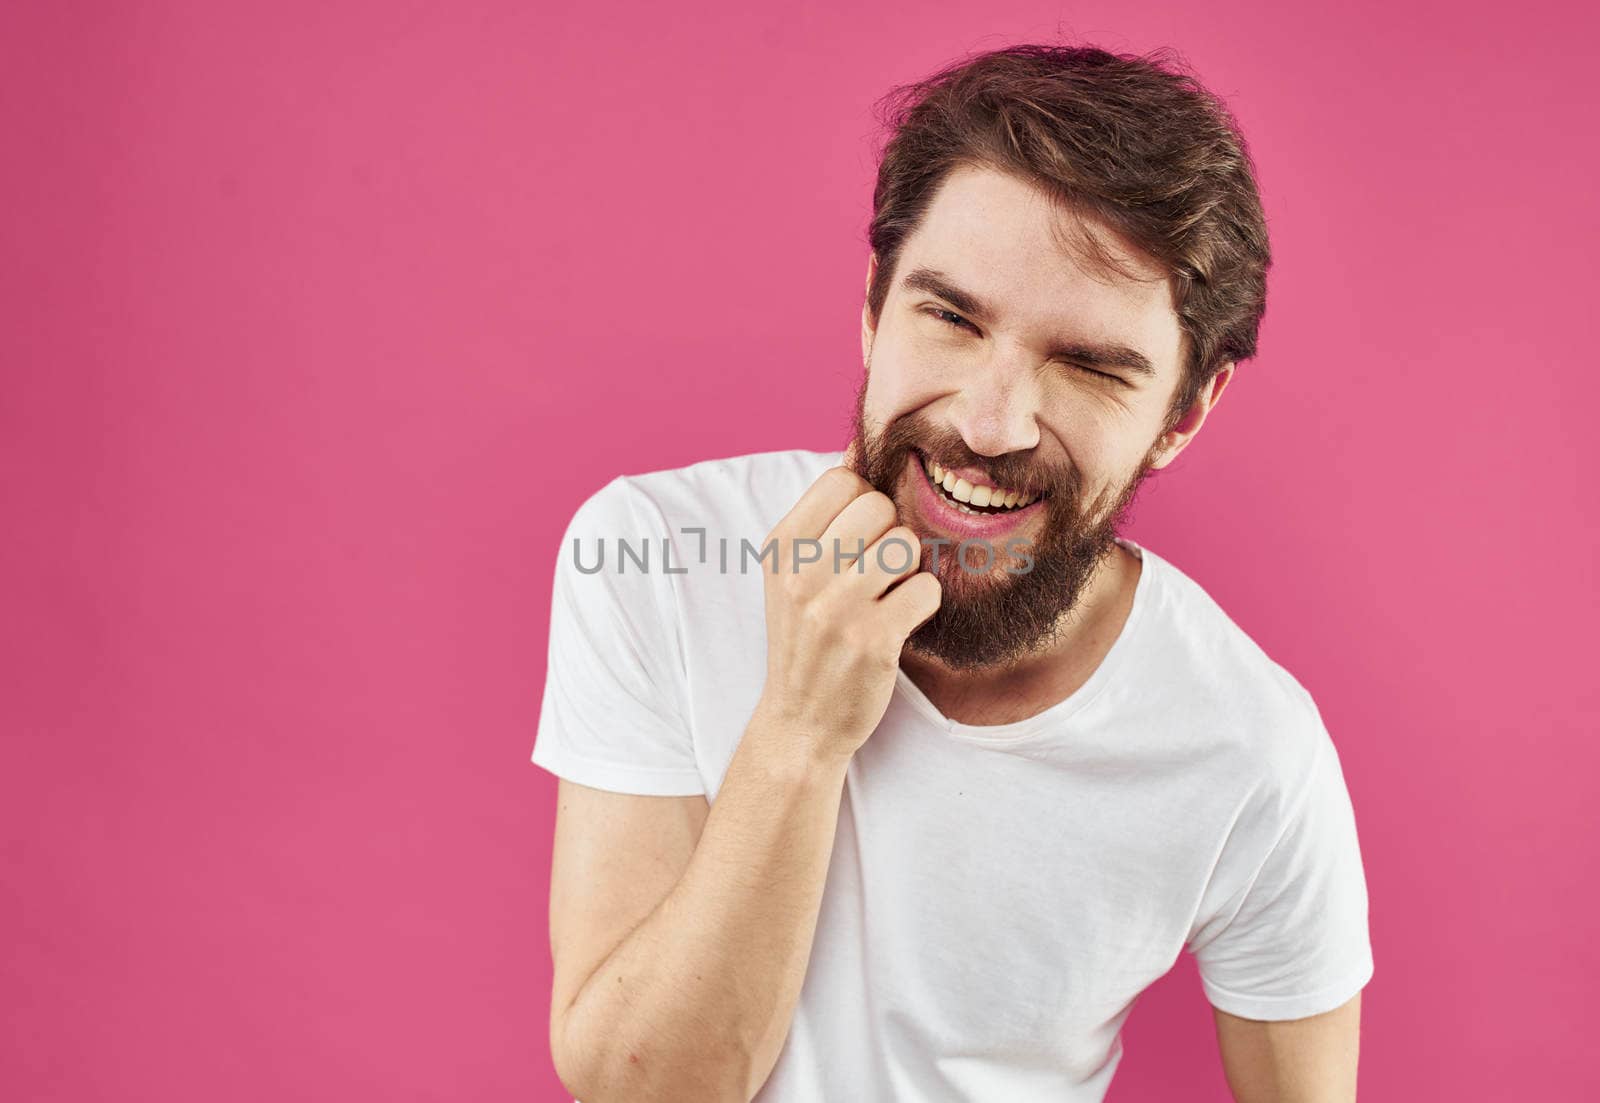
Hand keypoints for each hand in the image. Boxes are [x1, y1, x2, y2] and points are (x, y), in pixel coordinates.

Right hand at [754, 465, 941, 761]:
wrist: (801, 720)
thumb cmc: (807, 637)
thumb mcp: (793, 573)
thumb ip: (822, 516)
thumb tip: (856, 448)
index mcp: (780, 547)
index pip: (842, 479)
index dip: (863, 502)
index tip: (857, 538)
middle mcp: (801, 573)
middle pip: (879, 506)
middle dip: (890, 534)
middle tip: (877, 572)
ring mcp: (835, 608)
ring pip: (906, 545)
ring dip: (908, 570)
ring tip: (887, 597)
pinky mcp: (873, 639)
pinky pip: (926, 589)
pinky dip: (924, 604)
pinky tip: (900, 622)